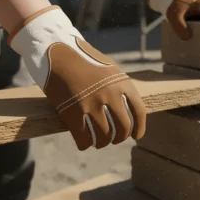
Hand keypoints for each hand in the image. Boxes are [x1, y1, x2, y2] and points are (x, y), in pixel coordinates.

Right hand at [9, 6, 145, 150]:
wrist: (59, 54)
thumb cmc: (86, 62)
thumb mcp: (110, 68)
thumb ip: (121, 86)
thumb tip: (130, 108)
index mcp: (122, 82)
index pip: (139, 111)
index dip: (140, 128)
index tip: (136, 136)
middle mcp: (109, 94)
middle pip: (123, 127)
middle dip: (120, 138)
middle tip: (116, 139)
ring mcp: (91, 105)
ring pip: (104, 136)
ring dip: (103, 143)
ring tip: (100, 142)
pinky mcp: (72, 113)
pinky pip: (84, 139)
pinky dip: (86, 144)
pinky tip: (85, 143)